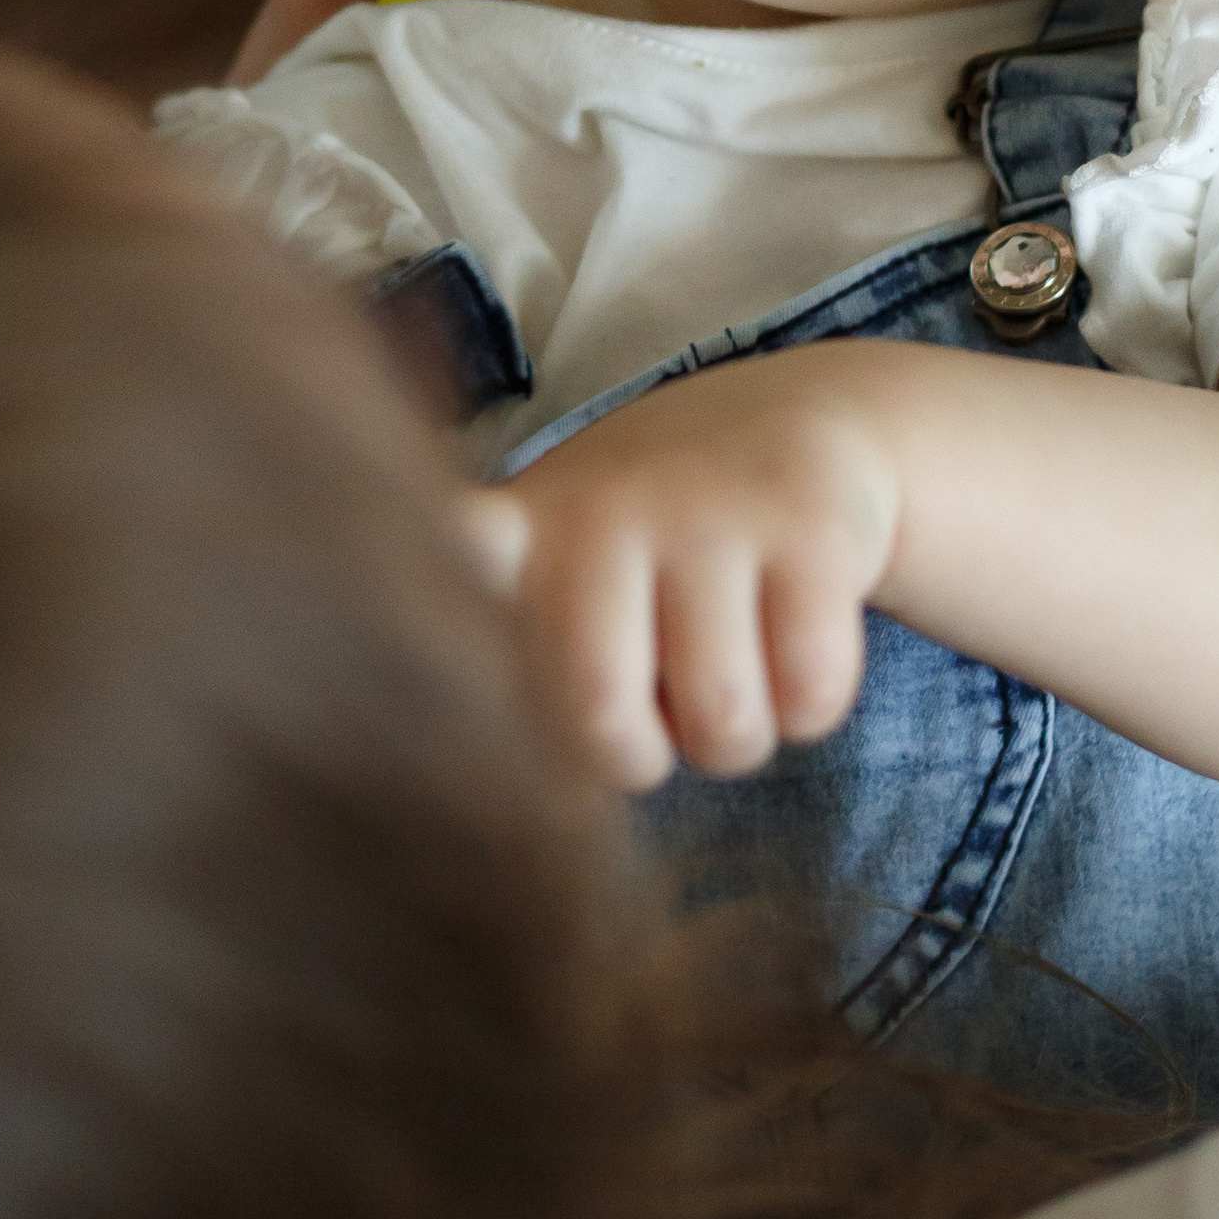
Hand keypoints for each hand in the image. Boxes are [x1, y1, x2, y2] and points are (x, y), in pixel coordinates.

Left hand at [461, 354, 897, 790]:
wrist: (803, 419)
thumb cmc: (657, 538)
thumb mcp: (564, 560)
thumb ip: (514, 654)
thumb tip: (543, 798)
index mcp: (526, 531)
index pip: (458, 553)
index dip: (440, 601)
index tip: (406, 635)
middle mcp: (607, 509)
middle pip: (601, 711)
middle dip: (637, 761)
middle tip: (653, 734)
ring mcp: (711, 511)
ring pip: (725, 723)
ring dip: (734, 742)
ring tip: (724, 682)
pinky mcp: (811, 527)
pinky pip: (810, 694)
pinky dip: (807, 709)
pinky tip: (791, 647)